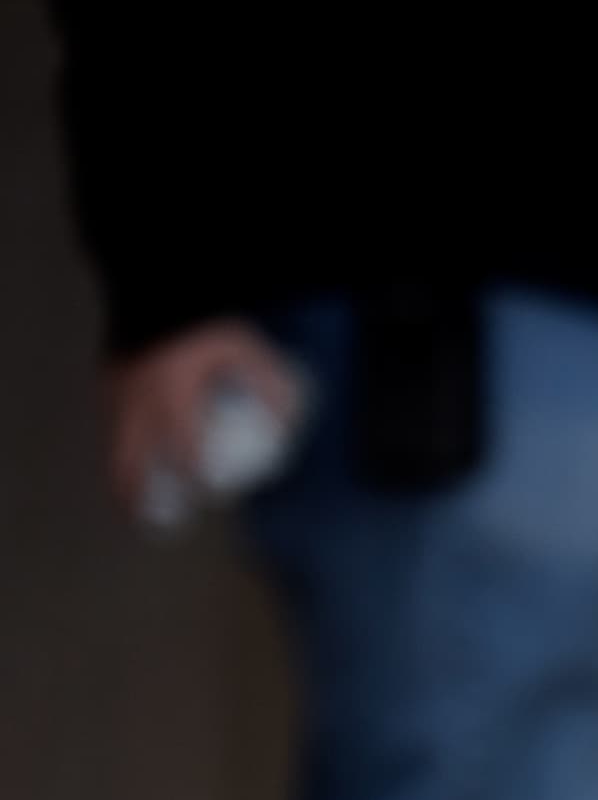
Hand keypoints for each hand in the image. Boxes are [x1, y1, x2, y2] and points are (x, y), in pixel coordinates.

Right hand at [102, 318, 298, 515]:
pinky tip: (127, 460)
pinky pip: (109, 420)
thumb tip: (289, 422)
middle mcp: (138, 397)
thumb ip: (269, 384)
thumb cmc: (205, 315)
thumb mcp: (246, 346)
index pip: (185, 452)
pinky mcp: (106, 376)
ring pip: (113, 443)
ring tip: (130, 505)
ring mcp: (116, 387)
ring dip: (122, 475)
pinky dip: (117, 444)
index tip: (211, 497)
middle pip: (133, 459)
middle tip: (152, 521)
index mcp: (173, 394)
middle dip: (140, 494)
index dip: (198, 480)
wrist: (156, 278)